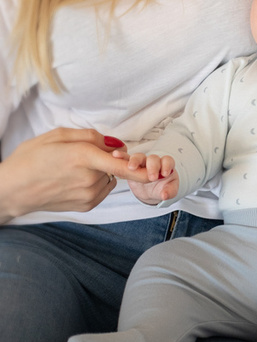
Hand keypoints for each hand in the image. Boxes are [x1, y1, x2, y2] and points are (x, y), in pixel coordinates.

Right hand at [0, 128, 148, 222]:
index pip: (122, 163)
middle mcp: (89, 178)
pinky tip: (74, 180)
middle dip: (108, 159)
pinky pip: (102, 189)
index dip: (141, 168)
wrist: (12, 189)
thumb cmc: (31, 159)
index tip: (158, 170)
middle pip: (114, 166)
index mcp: (82, 156)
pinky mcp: (86, 205)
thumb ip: (90, 136)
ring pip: (109, 178)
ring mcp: (88, 195)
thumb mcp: (57, 136)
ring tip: (74, 169)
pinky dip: (96, 182)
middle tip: (82, 155)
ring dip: (101, 172)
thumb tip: (114, 143)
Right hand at [121, 153, 179, 204]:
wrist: (151, 190)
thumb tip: (164, 196)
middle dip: (152, 166)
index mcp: (165, 165)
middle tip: (151, 177)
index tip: (164, 174)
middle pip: (153, 158)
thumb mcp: (169, 191)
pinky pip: (125, 159)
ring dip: (135, 161)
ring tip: (131, 167)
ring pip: (139, 157)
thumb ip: (169, 192)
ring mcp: (141, 162)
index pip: (167, 161)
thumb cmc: (162, 187)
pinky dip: (121, 156)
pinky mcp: (130, 165)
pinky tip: (116, 155)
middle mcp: (154, 161)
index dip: (166, 165)